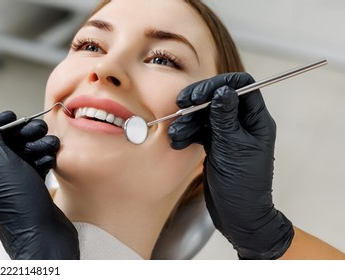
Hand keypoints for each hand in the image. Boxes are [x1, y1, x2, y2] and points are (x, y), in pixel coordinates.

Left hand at [0, 111, 78, 259]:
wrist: (44, 236)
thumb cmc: (20, 205)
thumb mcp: (0, 163)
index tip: (13, 117)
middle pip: (5, 145)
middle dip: (23, 134)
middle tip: (38, 129)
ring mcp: (13, 185)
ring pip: (23, 154)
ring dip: (37, 145)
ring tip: (50, 144)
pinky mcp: (30, 190)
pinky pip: (35, 166)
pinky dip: (43, 158)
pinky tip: (51, 157)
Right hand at [168, 73, 293, 258]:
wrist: (238, 215)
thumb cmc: (243, 185)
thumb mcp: (231, 148)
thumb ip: (225, 118)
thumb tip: (223, 91)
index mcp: (256, 121)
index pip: (241, 87)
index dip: (218, 86)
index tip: (197, 96)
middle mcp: (243, 124)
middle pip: (219, 98)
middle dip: (198, 102)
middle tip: (180, 106)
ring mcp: (229, 134)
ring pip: (205, 114)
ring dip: (188, 121)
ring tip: (176, 134)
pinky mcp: (216, 145)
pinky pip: (199, 130)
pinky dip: (187, 133)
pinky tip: (178, 141)